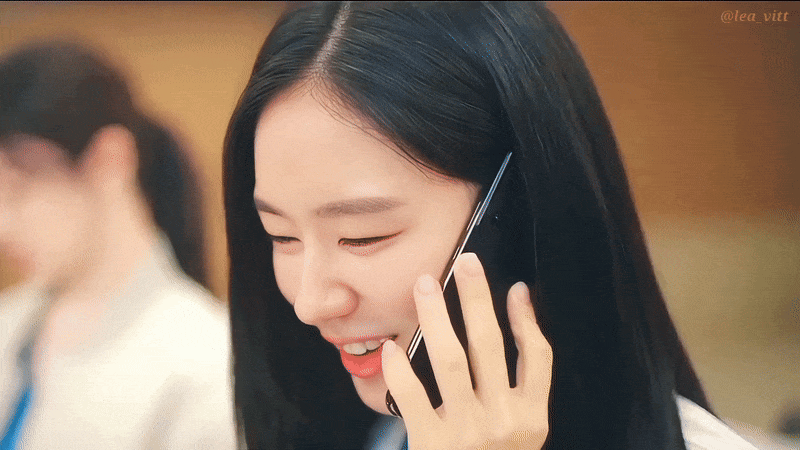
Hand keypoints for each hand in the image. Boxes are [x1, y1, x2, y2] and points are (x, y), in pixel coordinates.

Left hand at [382, 252, 552, 449]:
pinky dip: (400, 367)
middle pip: (490, 345)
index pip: (537, 357)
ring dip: (437, 317)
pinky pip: (412, 395)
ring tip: (425, 286)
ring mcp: (468, 433)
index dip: (527, 319)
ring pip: (451, 359)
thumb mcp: (520, 434)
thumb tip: (515, 323)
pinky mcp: (432, 444)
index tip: (515, 288)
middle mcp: (503, 422)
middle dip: (476, 299)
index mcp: (531, 418)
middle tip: (465, 263)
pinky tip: (392, 346)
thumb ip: (519, 390)